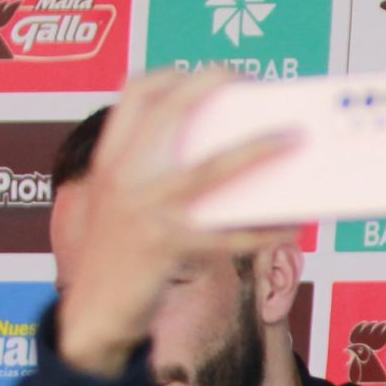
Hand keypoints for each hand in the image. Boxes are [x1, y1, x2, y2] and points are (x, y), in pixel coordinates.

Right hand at [55, 67, 296, 378]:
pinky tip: (290, 223)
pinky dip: (264, 228)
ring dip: (257, 150)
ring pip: (210, 169)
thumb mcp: (122, 205)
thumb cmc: (119, 257)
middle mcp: (124, 177)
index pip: (132, 94)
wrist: (93, 313)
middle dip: (211, 84)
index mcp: (110, 161)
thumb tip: (228, 155)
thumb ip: (154, 176)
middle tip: (249, 80)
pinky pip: (231, 235)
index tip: (206, 72)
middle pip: (171, 112)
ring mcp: (147, 211)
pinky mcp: (170, 248)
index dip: (172, 74)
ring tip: (293, 139)